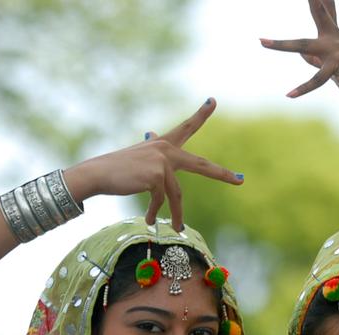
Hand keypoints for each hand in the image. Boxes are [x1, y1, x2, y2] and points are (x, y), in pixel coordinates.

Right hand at [66, 98, 243, 230]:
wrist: (98, 174)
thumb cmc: (118, 169)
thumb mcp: (139, 157)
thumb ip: (154, 150)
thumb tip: (153, 132)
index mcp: (163, 143)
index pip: (186, 127)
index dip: (200, 114)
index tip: (212, 100)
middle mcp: (165, 149)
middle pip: (200, 164)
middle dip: (221, 174)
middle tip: (241, 180)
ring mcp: (162, 161)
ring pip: (176, 194)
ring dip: (176, 214)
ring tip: (177, 229)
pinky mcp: (157, 176)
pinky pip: (162, 200)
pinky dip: (155, 212)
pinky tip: (149, 220)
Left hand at [260, 0, 338, 99]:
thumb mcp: (331, 65)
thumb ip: (315, 58)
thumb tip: (302, 55)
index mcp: (333, 35)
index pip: (323, 10)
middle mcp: (334, 37)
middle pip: (318, 12)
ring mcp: (335, 50)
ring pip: (302, 45)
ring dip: (281, 45)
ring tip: (263, 42)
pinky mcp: (336, 65)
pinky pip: (316, 79)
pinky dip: (303, 89)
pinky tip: (289, 95)